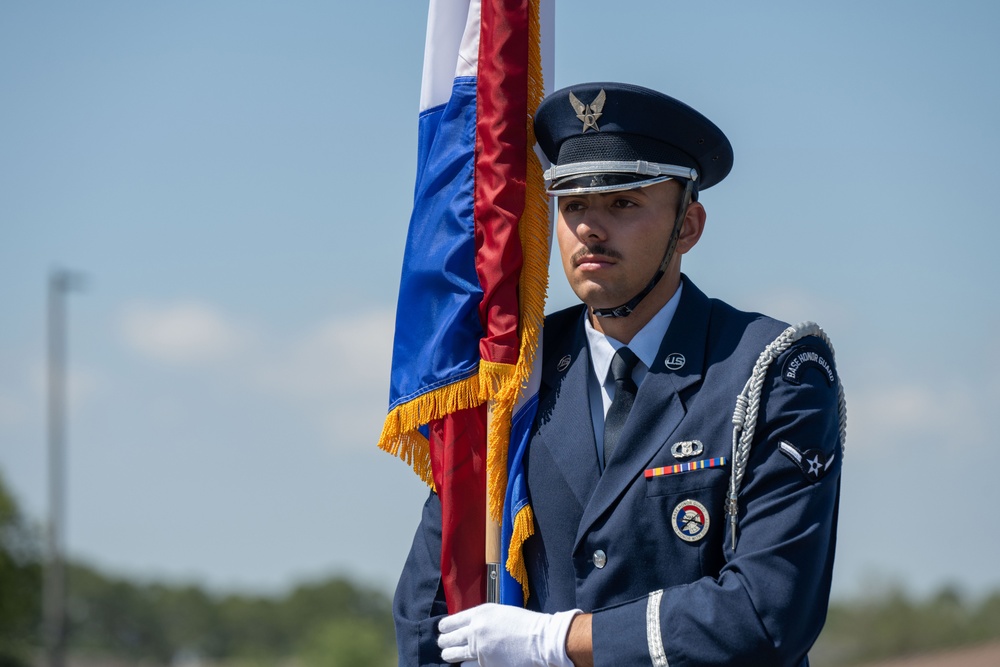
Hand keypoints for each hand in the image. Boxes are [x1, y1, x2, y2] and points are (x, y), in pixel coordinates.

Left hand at [437, 603, 580, 665]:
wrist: (540, 640)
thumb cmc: (524, 624)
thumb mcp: (499, 613)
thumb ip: (480, 619)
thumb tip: (466, 627)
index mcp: (479, 614)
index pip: (449, 622)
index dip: (444, 628)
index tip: (444, 630)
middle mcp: (474, 631)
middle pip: (446, 640)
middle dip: (444, 642)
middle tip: (446, 644)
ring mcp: (478, 650)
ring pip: (451, 656)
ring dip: (451, 656)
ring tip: (452, 655)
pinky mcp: (484, 665)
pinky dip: (466, 666)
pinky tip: (469, 663)